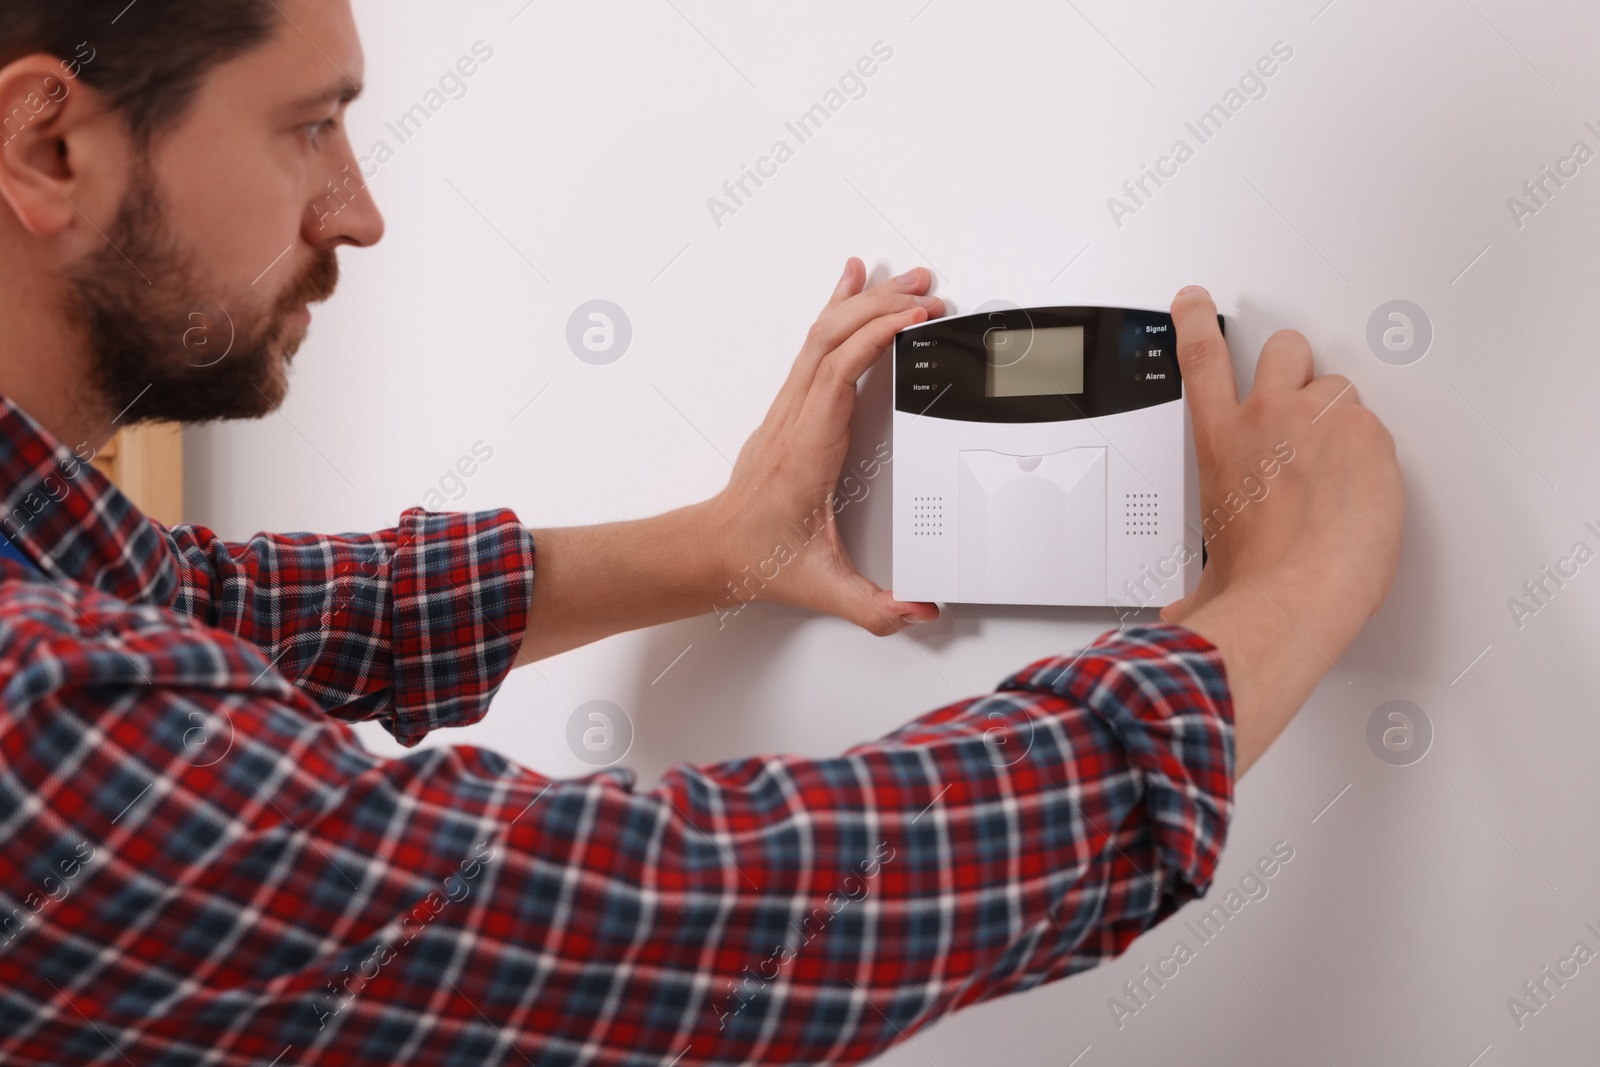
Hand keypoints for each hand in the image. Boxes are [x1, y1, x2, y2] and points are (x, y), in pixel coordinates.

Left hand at [706, 258, 943, 635]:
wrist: (712, 551)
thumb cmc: (758, 556)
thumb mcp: (822, 587)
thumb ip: (874, 607)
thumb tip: (919, 613)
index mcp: (807, 451)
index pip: (840, 375)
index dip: (876, 339)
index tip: (914, 319)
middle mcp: (795, 421)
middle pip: (833, 340)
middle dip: (883, 305)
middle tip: (928, 289)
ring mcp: (790, 410)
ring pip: (822, 336)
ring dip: (864, 301)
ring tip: (903, 277)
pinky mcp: (791, 409)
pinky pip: (814, 346)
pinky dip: (836, 310)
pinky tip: (849, 286)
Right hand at [1161, 286, 1403, 774]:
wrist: (1299, 595)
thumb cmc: (1256, 584)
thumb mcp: (1208, 572)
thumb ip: (1197, 581)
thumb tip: (1182, 611)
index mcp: (1220, 443)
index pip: (1199, 357)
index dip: (1196, 320)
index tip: (1196, 303)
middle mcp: (1265, 419)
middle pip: (1282, 348)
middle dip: (1293, 363)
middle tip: (1300, 394)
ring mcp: (1317, 420)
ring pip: (1337, 383)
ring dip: (1340, 413)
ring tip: (1344, 457)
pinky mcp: (1365, 433)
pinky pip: (1374, 424)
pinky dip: (1375, 451)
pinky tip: (1370, 486)